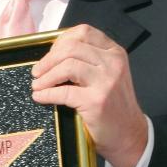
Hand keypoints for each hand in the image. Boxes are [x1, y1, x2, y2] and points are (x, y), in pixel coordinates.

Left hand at [31, 25, 147, 166]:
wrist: (129, 135)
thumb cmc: (113, 105)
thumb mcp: (107, 74)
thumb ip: (88, 60)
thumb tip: (52, 54)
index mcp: (115, 53)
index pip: (83, 32)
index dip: (60, 41)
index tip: (50, 54)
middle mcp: (113, 63)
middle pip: (70, 48)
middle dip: (48, 60)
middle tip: (37, 72)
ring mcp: (107, 81)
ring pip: (67, 66)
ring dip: (46, 76)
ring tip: (37, 85)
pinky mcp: (97, 100)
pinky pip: (63, 91)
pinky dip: (46, 94)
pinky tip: (40, 97)